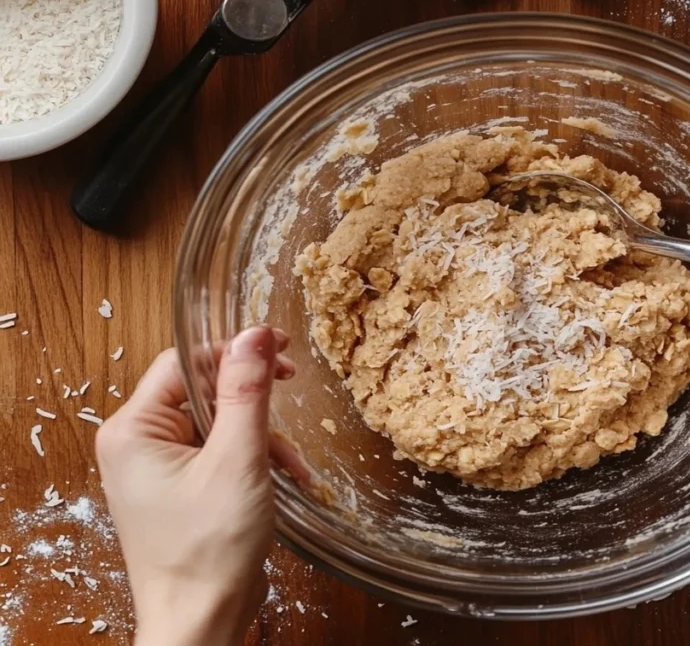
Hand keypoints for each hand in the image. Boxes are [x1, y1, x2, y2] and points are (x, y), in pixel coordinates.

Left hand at [96, 327, 294, 645]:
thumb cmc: (207, 551)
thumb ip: (246, 392)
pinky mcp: (182, 488)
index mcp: (133, 430)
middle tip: (290, 383)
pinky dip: (256, 460)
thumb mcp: (237, 460)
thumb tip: (255, 334)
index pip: (185, 362)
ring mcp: (159, 468)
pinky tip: (287, 479)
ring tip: (294, 465)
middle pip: (203, 390)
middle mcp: (138, 444)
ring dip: (263, 437)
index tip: (279, 345)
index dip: (234, 350)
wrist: (201, 622)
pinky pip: (221, 451)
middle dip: (254, 400)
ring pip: (219, 422)